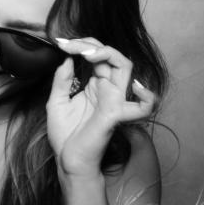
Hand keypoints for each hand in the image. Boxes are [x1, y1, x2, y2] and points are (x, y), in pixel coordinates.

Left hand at [46, 38, 156, 179]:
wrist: (67, 161)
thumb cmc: (65, 135)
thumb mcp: (57, 101)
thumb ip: (62, 80)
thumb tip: (68, 58)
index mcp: (95, 85)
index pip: (96, 55)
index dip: (81, 44)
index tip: (60, 43)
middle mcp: (108, 90)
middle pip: (111, 55)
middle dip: (90, 43)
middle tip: (68, 45)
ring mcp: (114, 101)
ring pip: (125, 67)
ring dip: (106, 53)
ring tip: (85, 53)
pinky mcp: (115, 115)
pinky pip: (142, 107)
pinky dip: (146, 97)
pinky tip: (132, 85)